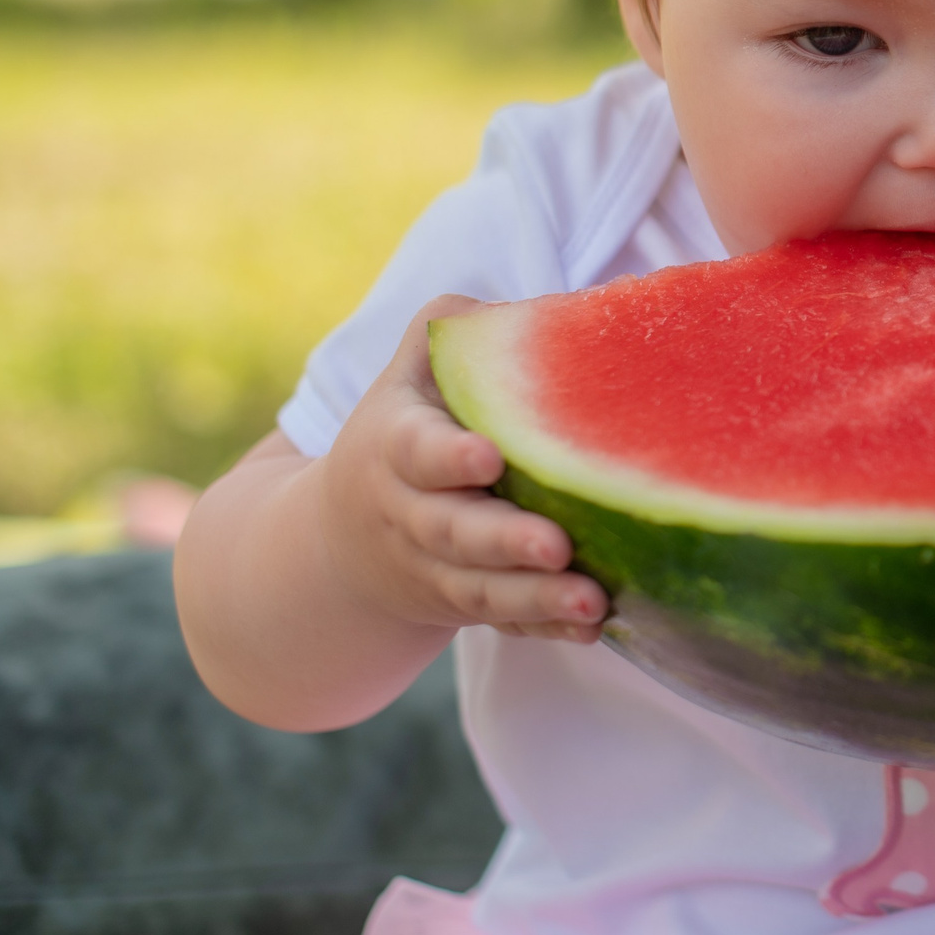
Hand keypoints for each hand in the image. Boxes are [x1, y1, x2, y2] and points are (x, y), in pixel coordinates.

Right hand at [316, 296, 606, 643]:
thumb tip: (552, 309)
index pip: (416, 450)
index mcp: (394, 446)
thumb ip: (460, 332)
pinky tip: (592, 626)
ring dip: (535, 599)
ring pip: (480, 589)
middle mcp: (409, 514)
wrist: (341, 538)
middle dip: (504, 541)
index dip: (448, 457)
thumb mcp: (411, 372)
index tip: (490, 457)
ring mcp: (433, 569)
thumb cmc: (406, 428)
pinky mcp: (462, 605)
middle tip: (556, 544)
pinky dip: (543, 626)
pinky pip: (502, 621)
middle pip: (453, 532)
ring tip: (592, 601)